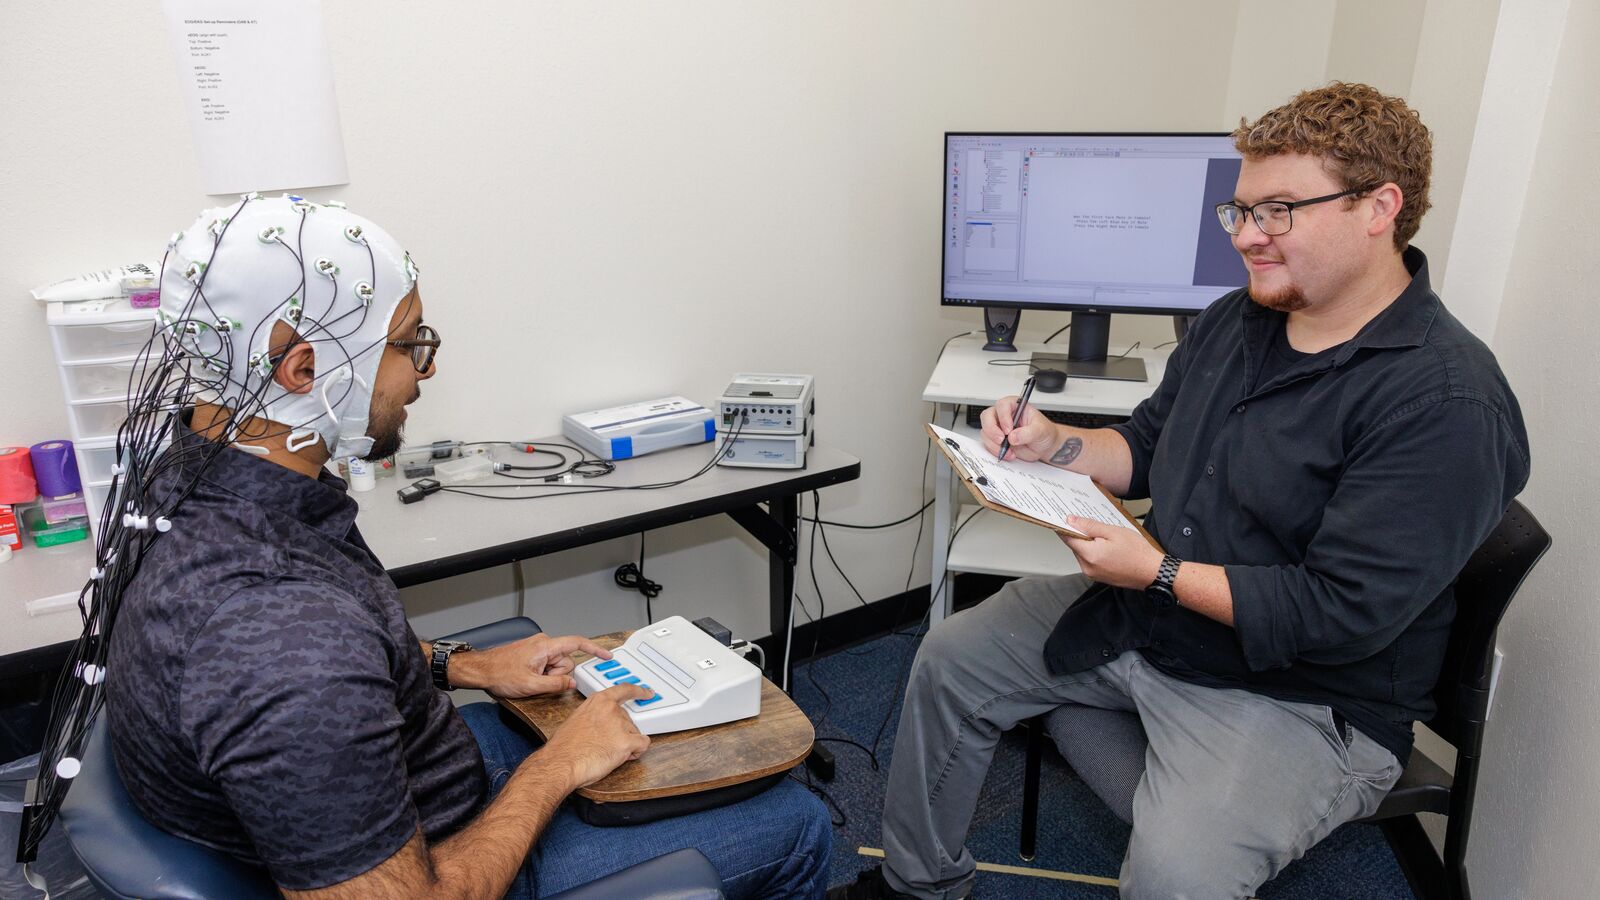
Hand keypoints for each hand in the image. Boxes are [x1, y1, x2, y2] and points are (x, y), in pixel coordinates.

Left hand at [449, 633, 611, 697]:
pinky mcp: (533, 653)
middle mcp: (544, 643)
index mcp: (546, 647)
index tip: (606, 655)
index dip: (594, 649)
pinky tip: (529, 677)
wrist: (481, 670)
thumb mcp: (531, 685)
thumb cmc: (500, 673)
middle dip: (557, 675)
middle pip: (566, 661)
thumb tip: (571, 683)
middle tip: (539, 681)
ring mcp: (538, 648)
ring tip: (530, 680)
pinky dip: (542, 673)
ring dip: (548, 676)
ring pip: (556, 665)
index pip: (577, 644)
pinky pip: (547, 664)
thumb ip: (555, 684)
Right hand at [539, 684, 654, 788]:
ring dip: (627, 744)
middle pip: (629, 719)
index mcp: (598, 701)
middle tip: (607, 744)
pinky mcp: (626, 741)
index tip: (647, 693)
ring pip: (635, 733)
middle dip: (623, 732)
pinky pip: (643, 744)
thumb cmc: (564, 747)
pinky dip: (637, 752)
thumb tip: (599, 724)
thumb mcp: (576, 720)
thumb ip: (593, 716)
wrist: (561, 763)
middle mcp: (611, 709)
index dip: (638, 692)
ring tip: (608, 752)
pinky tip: (624, 756)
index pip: (624, 690)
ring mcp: (620, 724)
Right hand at [980, 396, 1059, 461]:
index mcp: (1015, 405)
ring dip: (994, 444)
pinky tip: (1009, 454)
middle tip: (1001, 440)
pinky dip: (996, 451)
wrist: (1044, 446)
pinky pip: (988, 444)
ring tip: (1009, 451)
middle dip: (991, 430)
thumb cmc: (1044, 432)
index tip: (1008, 430)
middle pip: (987, 416)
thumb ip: (1028, 432)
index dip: (1003, 417)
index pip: (1002, 406)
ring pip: (985, 432)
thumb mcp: (1040, 430)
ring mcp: (998, 427)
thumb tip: (1013, 437)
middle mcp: (1004, 415)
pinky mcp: (996, 440)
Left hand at [1059, 516, 1163, 590]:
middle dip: (1081, 534)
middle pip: (1075, 546)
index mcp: (1090, 555)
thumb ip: (1090, 526)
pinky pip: (1090, 560)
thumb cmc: (1137, 552)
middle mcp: (1087, 567)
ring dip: (1089, 543)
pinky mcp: (1098, 577)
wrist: (1152, 572)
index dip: (1065, 526)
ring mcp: (1092, 574)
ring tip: (1106, 537)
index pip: (1067, 538)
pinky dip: (1094, 552)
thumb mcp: (1113, 532)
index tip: (1065, 518)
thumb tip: (1071, 520)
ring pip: (1082, 553)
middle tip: (1094, 525)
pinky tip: (1108, 547)